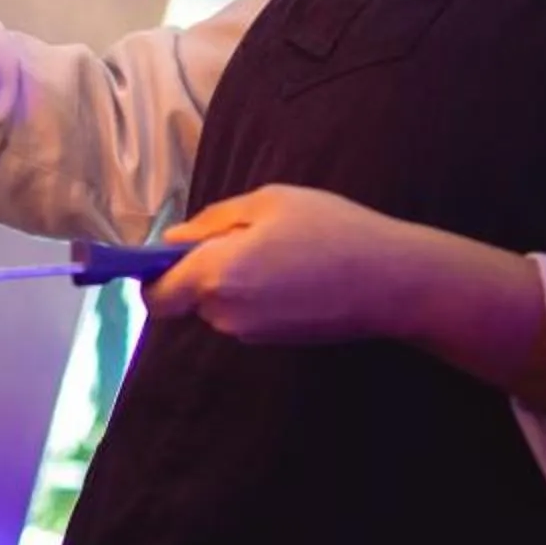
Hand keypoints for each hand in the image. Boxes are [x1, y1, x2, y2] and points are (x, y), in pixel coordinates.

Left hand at [145, 186, 434, 345]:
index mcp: (216, 276)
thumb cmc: (332, 230)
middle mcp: (226, 315)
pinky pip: (247, 314)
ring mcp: (251, 334)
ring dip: (234, 281)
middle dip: (203, 270)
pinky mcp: (275, 342)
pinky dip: (258, 295)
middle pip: (189, 297)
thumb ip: (211, 222)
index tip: (171, 253)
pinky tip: (296, 273)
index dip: (154, 275)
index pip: (156, 295)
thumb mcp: (269, 202)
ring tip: (281, 251)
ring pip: (220, 305)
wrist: (390, 281)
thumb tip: (173, 241)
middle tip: (248, 236)